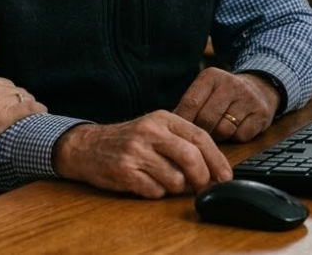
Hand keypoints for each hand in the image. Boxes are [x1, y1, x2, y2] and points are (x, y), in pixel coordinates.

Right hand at [0, 66, 44, 166]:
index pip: (1, 82)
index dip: (6, 92)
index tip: (8, 100)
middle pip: (13, 89)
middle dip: (18, 98)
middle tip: (21, 108)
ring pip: (23, 96)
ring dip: (29, 103)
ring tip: (34, 112)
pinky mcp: (5, 115)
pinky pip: (29, 108)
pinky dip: (38, 109)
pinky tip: (43, 113)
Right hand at [51, 111, 230, 198]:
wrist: (86, 146)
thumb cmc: (128, 140)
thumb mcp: (154, 128)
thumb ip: (182, 141)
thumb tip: (215, 168)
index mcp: (162, 118)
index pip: (199, 137)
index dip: (217, 159)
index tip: (225, 176)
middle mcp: (149, 132)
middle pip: (191, 158)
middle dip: (202, 178)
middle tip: (202, 186)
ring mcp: (136, 152)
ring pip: (176, 180)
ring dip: (176, 187)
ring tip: (164, 180)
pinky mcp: (125, 172)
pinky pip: (155, 192)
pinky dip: (157, 193)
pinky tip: (147, 183)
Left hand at [173, 68, 279, 142]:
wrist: (261, 87)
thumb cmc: (224, 95)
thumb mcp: (206, 90)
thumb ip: (189, 105)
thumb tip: (167, 127)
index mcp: (211, 76)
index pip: (190, 103)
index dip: (183, 122)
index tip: (178, 133)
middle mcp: (230, 84)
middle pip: (206, 120)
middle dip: (202, 131)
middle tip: (202, 134)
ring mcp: (247, 98)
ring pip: (224, 130)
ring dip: (220, 136)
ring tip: (221, 128)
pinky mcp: (261, 113)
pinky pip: (241, 136)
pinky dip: (237, 137)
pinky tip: (237, 128)